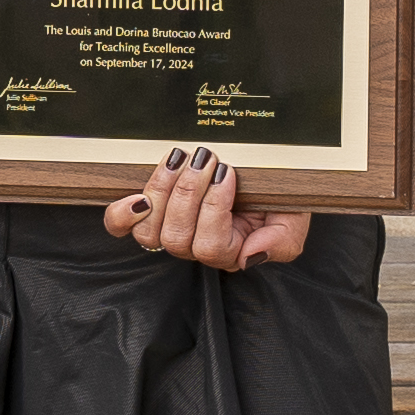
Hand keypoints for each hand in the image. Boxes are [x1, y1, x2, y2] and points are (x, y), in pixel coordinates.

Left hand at [107, 145, 312, 273]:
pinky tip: (138, 196)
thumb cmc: (278, 196)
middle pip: (177, 237)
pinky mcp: (147, 215)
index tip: (227, 172)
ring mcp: (171, 232)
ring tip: (181, 159)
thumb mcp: (293, 217)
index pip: (210, 246)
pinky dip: (122, 213)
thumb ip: (282, 242)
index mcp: (232, 252)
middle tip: (205, 158)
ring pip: (151, 231)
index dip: (214, 208)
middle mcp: (197, 248)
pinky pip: (121, 226)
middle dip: (189, 192)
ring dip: (163, 190)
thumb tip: (251, 256)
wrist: (262, 172)